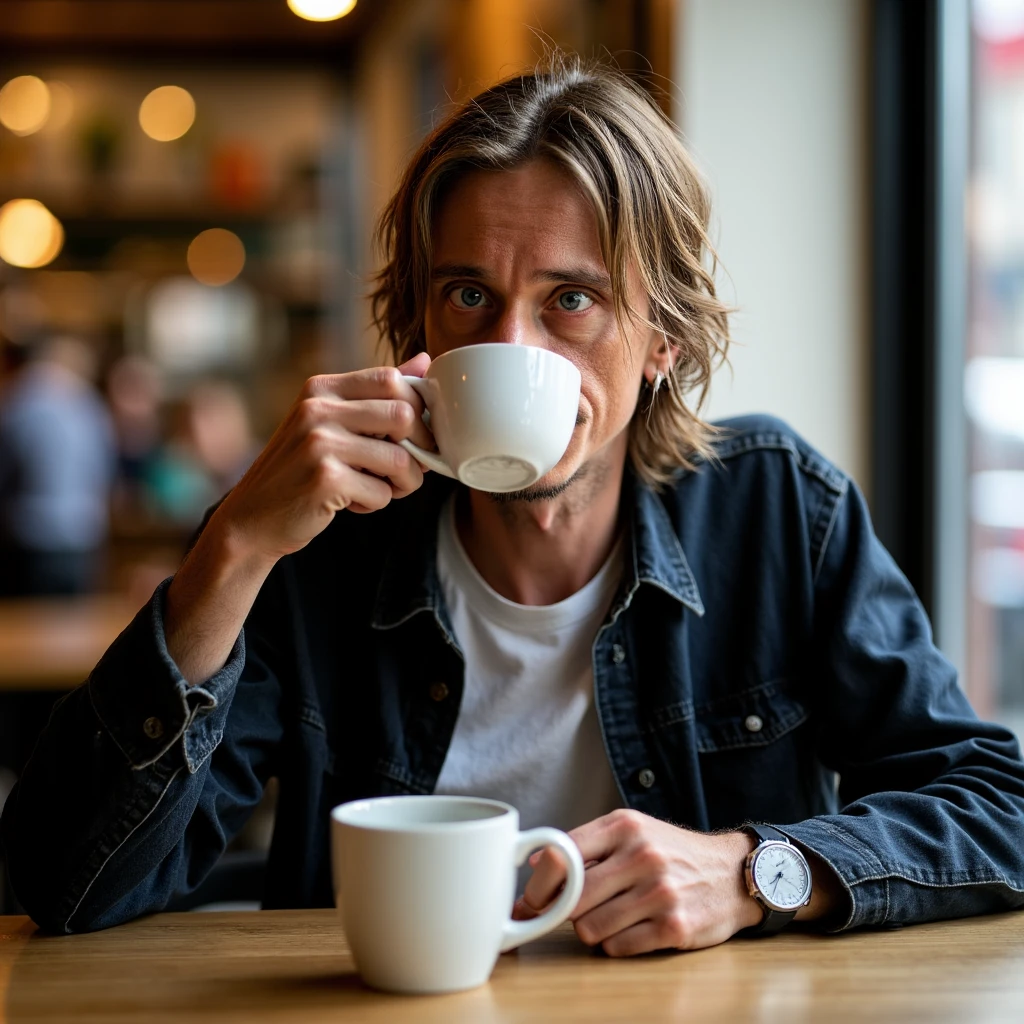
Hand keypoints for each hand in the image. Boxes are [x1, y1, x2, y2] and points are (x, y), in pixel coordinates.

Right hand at [164, 352, 434, 685]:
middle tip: (404, 469)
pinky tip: (349, 503)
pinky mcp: (325, 478)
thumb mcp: (332, 422)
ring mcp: (319, 442)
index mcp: (322, 387)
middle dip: (418, 448)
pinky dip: (375, 503)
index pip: (392, 378)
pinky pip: (382, 492)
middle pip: (404, 414)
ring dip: (401, 483)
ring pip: (400, 459)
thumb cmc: (300, 470)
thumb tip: (426, 361)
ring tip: (377, 489)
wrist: (251, 519)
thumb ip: (375, 395)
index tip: (415, 435)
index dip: (417, 410)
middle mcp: (318, 408)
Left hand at [516, 809, 761, 956]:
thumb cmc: (672, 852)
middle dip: (563, 911)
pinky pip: (618, 948)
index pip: (562, 855)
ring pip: (590, 928)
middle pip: (572, 898)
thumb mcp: (633, 831)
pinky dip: (615, 945)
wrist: (732, 873)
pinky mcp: (674, 927)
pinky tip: (630, 930)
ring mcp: (660, 892)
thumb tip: (534, 861)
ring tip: (607, 918)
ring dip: (591, 930)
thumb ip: (586, 843)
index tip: (531, 899)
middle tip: (565, 914)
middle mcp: (642, 855)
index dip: (539, 884)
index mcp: (624, 826)